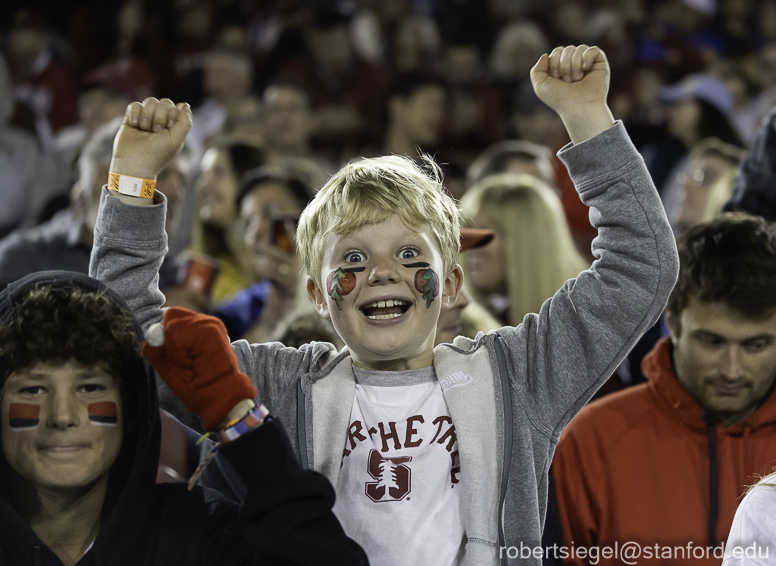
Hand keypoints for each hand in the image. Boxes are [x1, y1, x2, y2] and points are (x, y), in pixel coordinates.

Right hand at [110, 98, 191, 181]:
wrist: (133, 162)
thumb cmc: (156, 154)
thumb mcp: (175, 140)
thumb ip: (185, 122)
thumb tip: (185, 105)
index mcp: (174, 127)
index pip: (177, 107)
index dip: (172, 115)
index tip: (168, 128)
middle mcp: (161, 121)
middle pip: (164, 102)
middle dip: (159, 116)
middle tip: (155, 131)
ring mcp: (147, 119)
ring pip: (150, 101)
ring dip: (147, 115)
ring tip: (144, 129)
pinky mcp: (132, 119)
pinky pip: (135, 104)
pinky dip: (134, 113)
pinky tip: (134, 124)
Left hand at [143, 307, 257, 430]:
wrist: (218, 397)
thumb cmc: (196, 385)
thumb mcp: (167, 365)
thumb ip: (156, 348)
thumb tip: (151, 332)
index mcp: (196, 328)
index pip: (171, 316)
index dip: (166, 335)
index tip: (178, 358)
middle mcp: (204, 321)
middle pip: (171, 316)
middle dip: (169, 342)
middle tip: (185, 362)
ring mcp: (208, 323)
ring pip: (172, 326)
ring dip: (174, 351)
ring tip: (190, 364)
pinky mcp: (211, 328)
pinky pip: (177, 336)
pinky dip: (179, 354)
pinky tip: (193, 363)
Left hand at [530, 45, 614, 143]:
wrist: (578, 106)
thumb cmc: (560, 98)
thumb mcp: (540, 86)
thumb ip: (536, 70)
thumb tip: (545, 55)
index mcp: (562, 69)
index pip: (557, 52)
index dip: (554, 62)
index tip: (557, 78)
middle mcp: (575, 65)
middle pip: (567, 49)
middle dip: (564, 64)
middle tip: (567, 81)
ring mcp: (588, 64)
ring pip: (579, 48)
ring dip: (574, 64)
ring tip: (576, 79)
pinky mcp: (600, 64)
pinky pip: (593, 49)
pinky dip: (587, 57)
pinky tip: (585, 69)